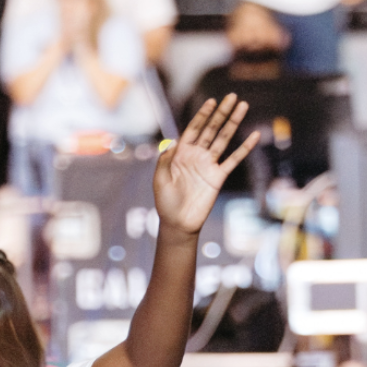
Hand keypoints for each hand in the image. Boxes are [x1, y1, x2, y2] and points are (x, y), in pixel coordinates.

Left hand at [154, 94, 258, 236]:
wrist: (178, 223)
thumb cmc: (165, 202)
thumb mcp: (160, 180)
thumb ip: (165, 161)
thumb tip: (172, 141)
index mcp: (180, 155)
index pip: (193, 130)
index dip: (202, 116)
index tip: (211, 101)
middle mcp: (196, 156)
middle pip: (211, 129)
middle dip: (221, 112)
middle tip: (232, 96)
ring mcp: (208, 165)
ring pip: (224, 139)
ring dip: (233, 122)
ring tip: (243, 106)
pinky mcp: (218, 176)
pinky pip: (234, 159)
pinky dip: (244, 148)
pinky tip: (254, 135)